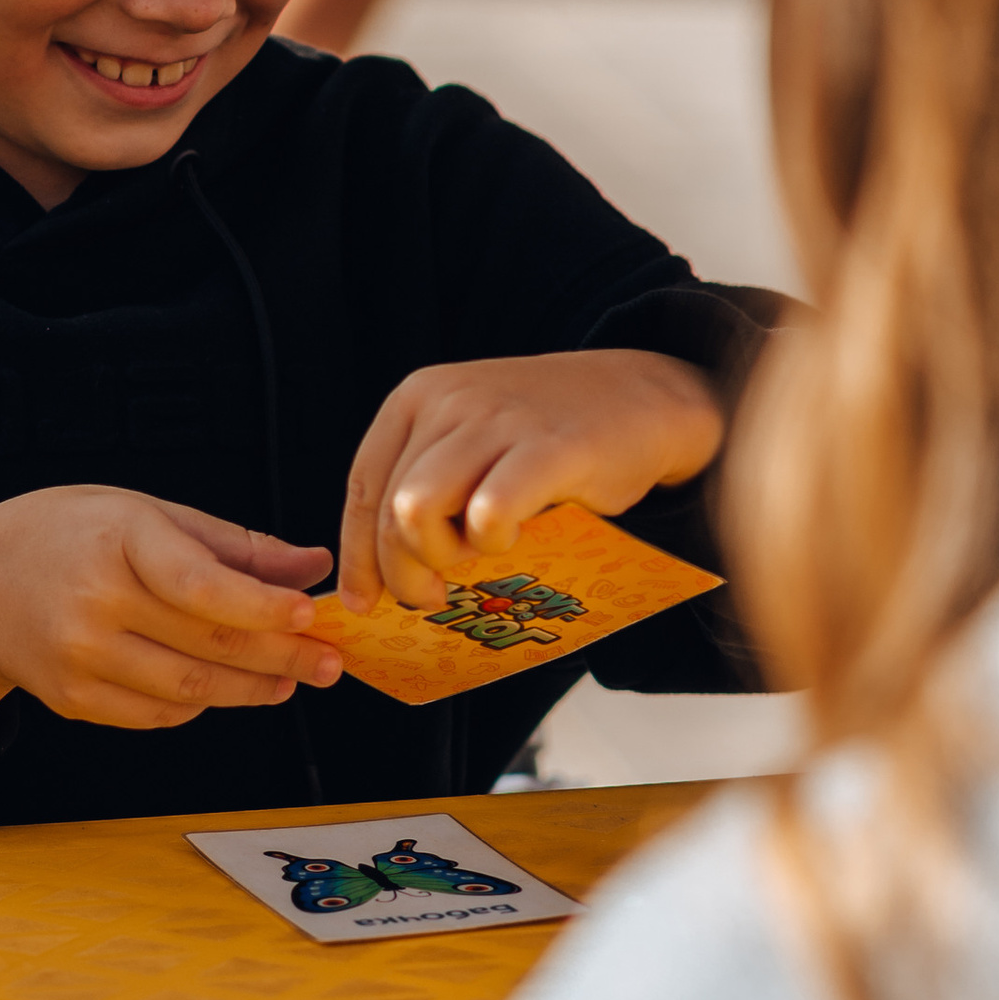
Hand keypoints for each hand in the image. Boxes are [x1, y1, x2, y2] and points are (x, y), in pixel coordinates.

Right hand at [0, 488, 339, 743]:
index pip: (204, 585)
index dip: (266, 608)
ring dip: (252, 689)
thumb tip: (312, 567)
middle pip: (209, 643)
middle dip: (282, 656)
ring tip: (289, 680)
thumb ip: (230, 544)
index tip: (315, 616)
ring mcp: (80, 656)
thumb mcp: (143, 513)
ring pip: (191, 687)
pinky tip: (225, 686)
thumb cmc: (70, 537)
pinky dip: (201, 702)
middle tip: (330, 662)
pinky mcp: (74, 699)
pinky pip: (159, 712)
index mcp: (118, 539)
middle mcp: (94, 600)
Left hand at [338, 350, 722, 613]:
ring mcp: (496, 419)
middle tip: (432, 595)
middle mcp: (447, 400)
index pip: (362, 486)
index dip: (357, 554)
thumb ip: (429, 484)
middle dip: (403, 571)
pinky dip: (493, 541)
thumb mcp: (473, 442)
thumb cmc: (549, 438)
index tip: (362, 602)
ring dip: (442, 556)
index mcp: (418, 397)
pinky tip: (513, 536)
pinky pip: (489, 511)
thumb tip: (383, 573)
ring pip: (418, 510)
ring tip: (477, 556)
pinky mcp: (548, 446)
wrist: (641, 398)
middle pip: (389, 509)